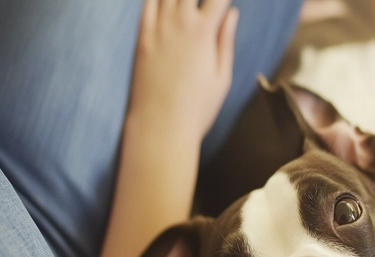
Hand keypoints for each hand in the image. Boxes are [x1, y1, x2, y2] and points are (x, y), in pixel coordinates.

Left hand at [129, 0, 238, 139]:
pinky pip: (147, 3)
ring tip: (188, 4)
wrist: (160, 126)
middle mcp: (179, 23)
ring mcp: (157, 29)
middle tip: (208, 5)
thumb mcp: (222, 77)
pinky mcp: (141, 38)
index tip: (227, 2)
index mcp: (203, 32)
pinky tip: (167, 2)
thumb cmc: (197, 109)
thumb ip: (225, 41)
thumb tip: (232, 13)